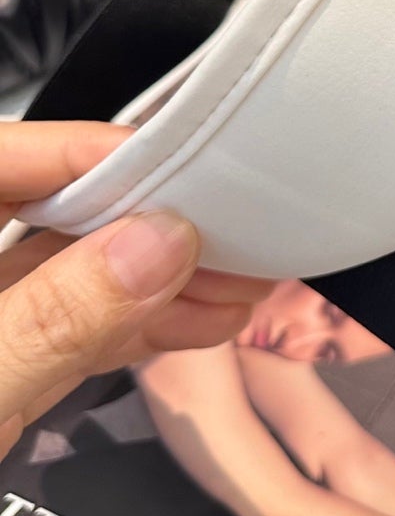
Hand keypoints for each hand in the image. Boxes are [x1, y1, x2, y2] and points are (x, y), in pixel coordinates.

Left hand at [0, 121, 274, 455]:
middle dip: (156, 220)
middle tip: (239, 224)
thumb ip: (53, 318)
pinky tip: (207, 321)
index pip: (14, 154)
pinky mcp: (1, 366)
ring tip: (247, 281)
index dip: (103, 150)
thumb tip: (160, 242)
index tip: (192, 162)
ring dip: (166, 278)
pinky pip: (75, 327)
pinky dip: (140, 326)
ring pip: (75, 273)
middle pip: (58, 208)